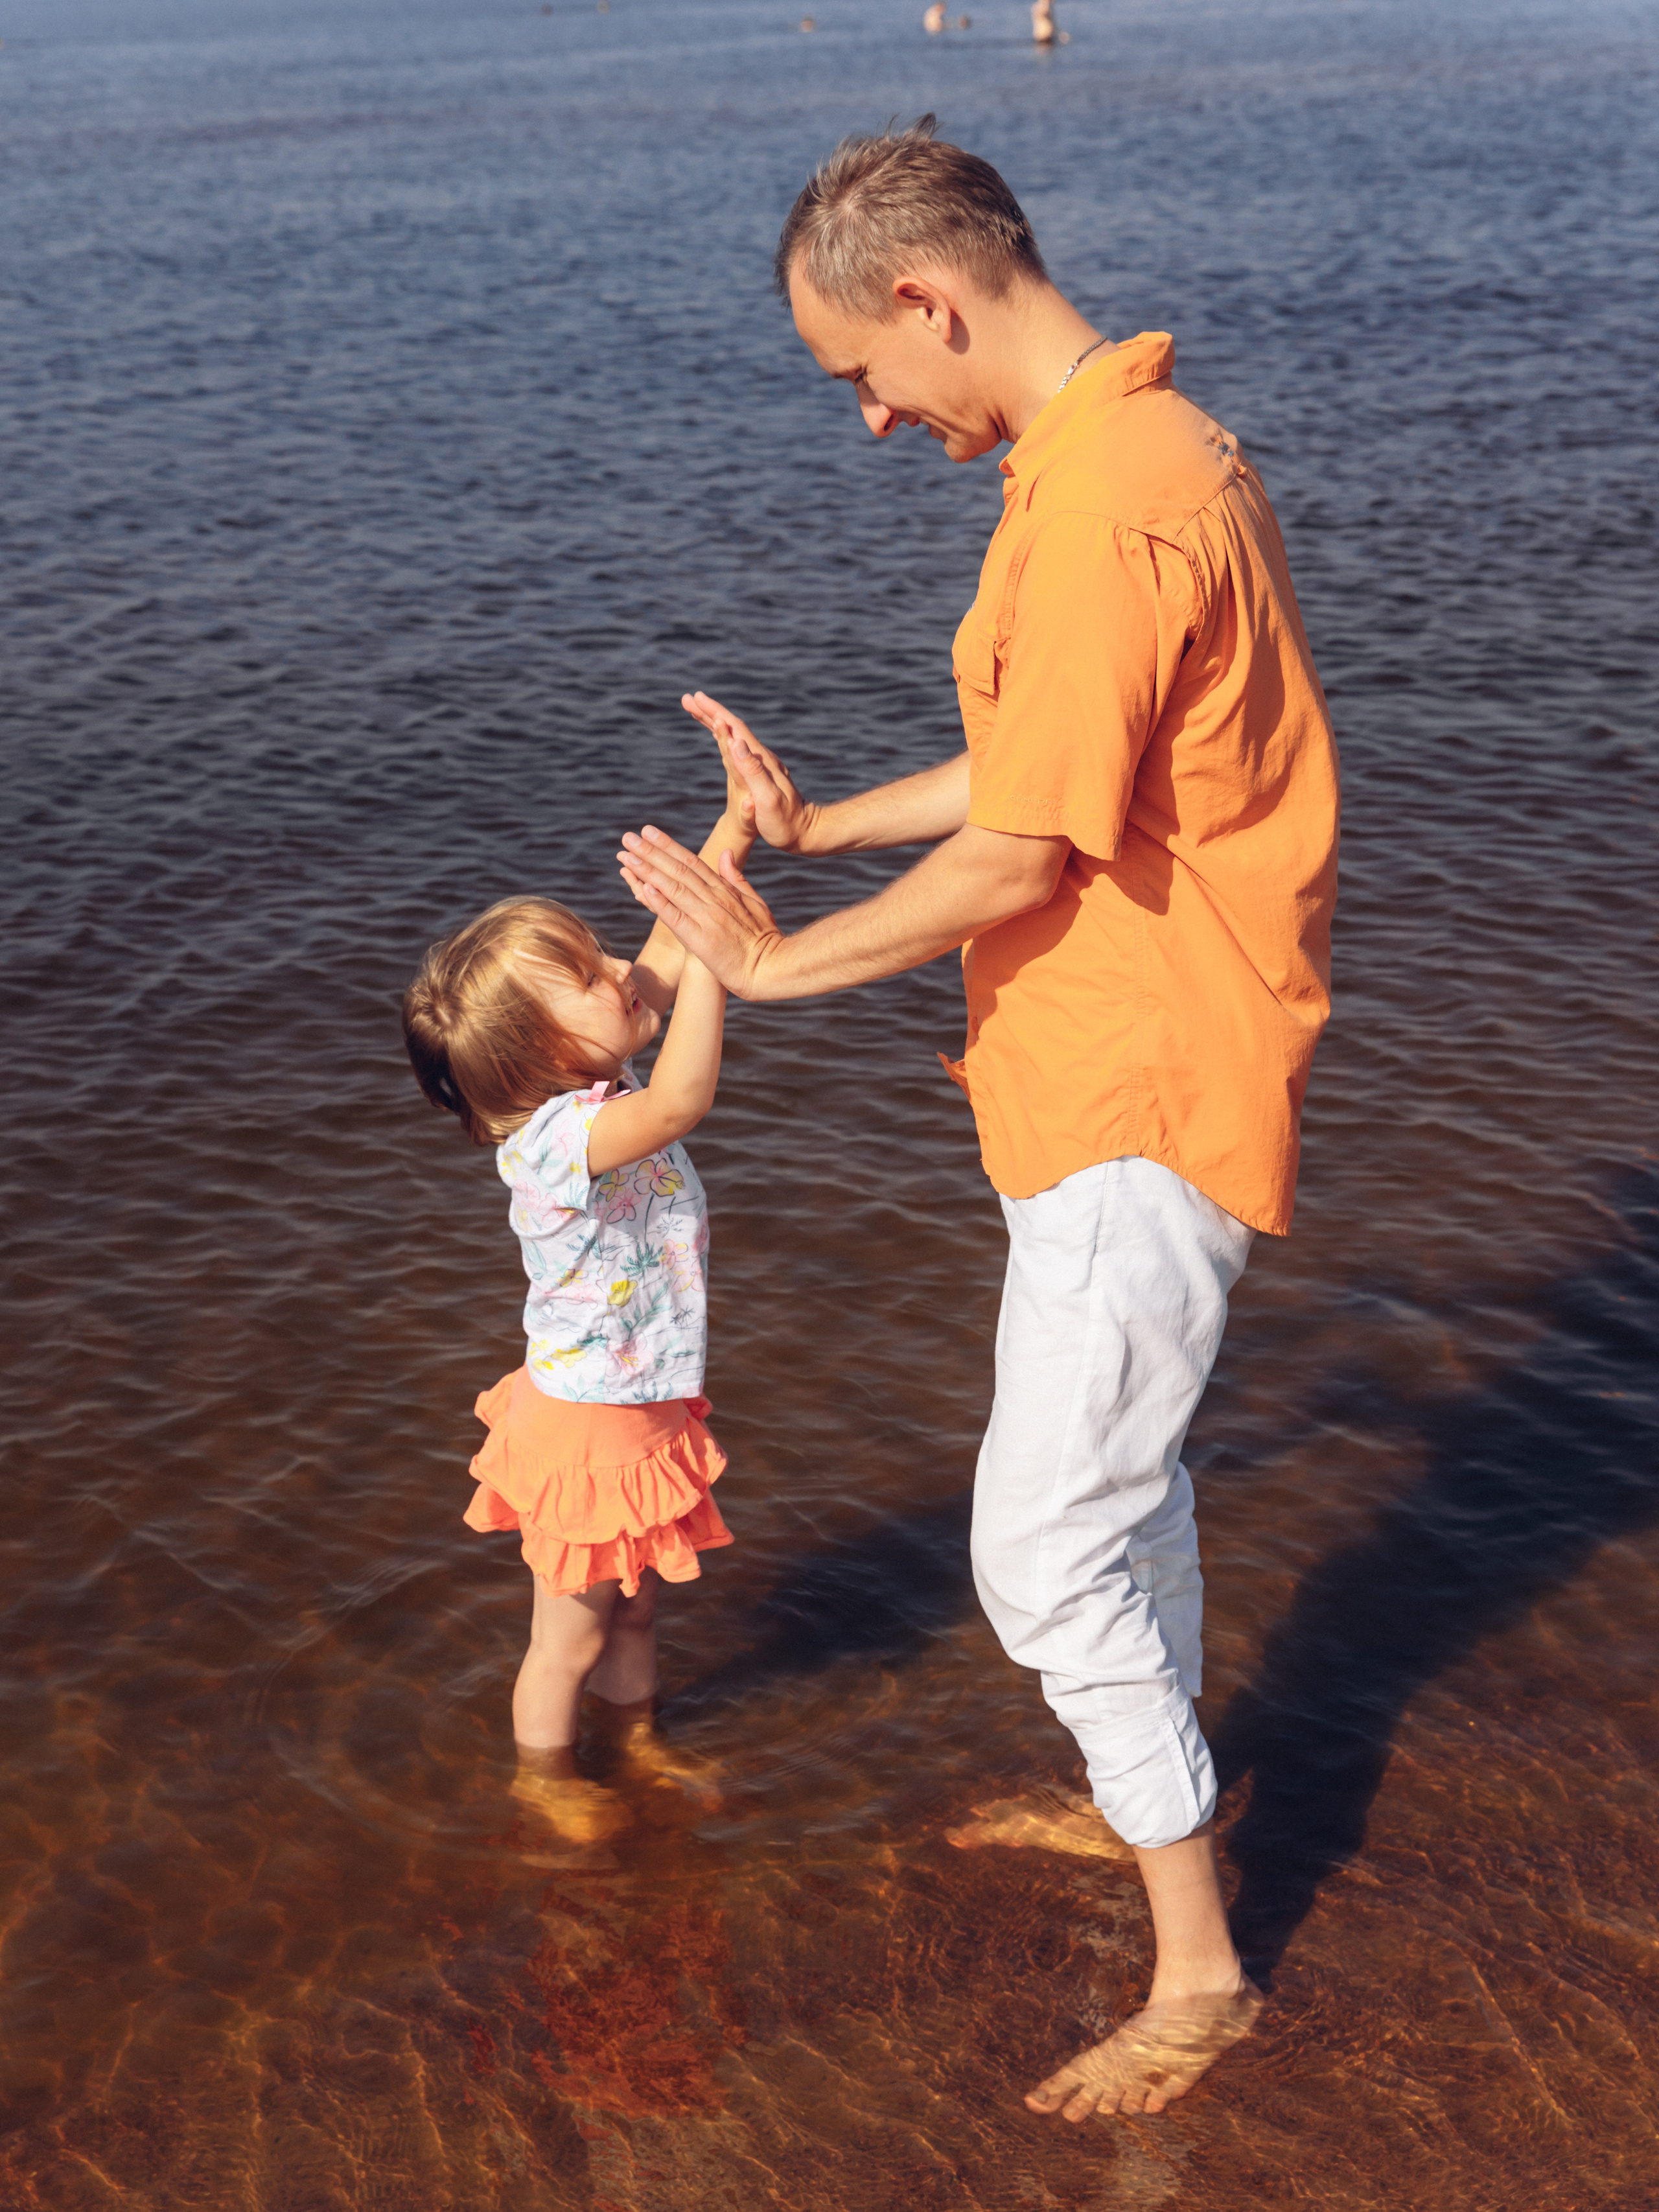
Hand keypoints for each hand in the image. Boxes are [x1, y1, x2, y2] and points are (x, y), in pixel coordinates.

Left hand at [618, 827, 783, 998]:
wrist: (771, 969)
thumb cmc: (764, 939)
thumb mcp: (755, 902)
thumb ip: (737, 878)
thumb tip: (725, 853)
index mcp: (725, 890)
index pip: (692, 862)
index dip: (668, 845)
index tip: (648, 831)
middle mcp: (714, 900)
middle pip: (678, 870)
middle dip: (651, 852)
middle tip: (628, 837)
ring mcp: (707, 918)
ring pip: (673, 888)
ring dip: (648, 871)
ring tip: (627, 856)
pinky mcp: (701, 940)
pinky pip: (677, 918)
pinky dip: (661, 903)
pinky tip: (644, 889)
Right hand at [681, 692, 817, 853]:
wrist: (803, 832)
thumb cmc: (784, 821)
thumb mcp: (767, 798)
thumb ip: (753, 771)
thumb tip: (736, 742)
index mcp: (760, 760)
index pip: (736, 729)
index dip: (716, 712)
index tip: (697, 699)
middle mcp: (760, 757)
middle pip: (733, 727)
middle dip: (710, 711)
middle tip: (688, 699)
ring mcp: (760, 763)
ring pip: (733, 735)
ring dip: (714, 721)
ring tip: (696, 710)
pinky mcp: (758, 772)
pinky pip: (736, 748)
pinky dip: (723, 738)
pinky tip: (718, 736)